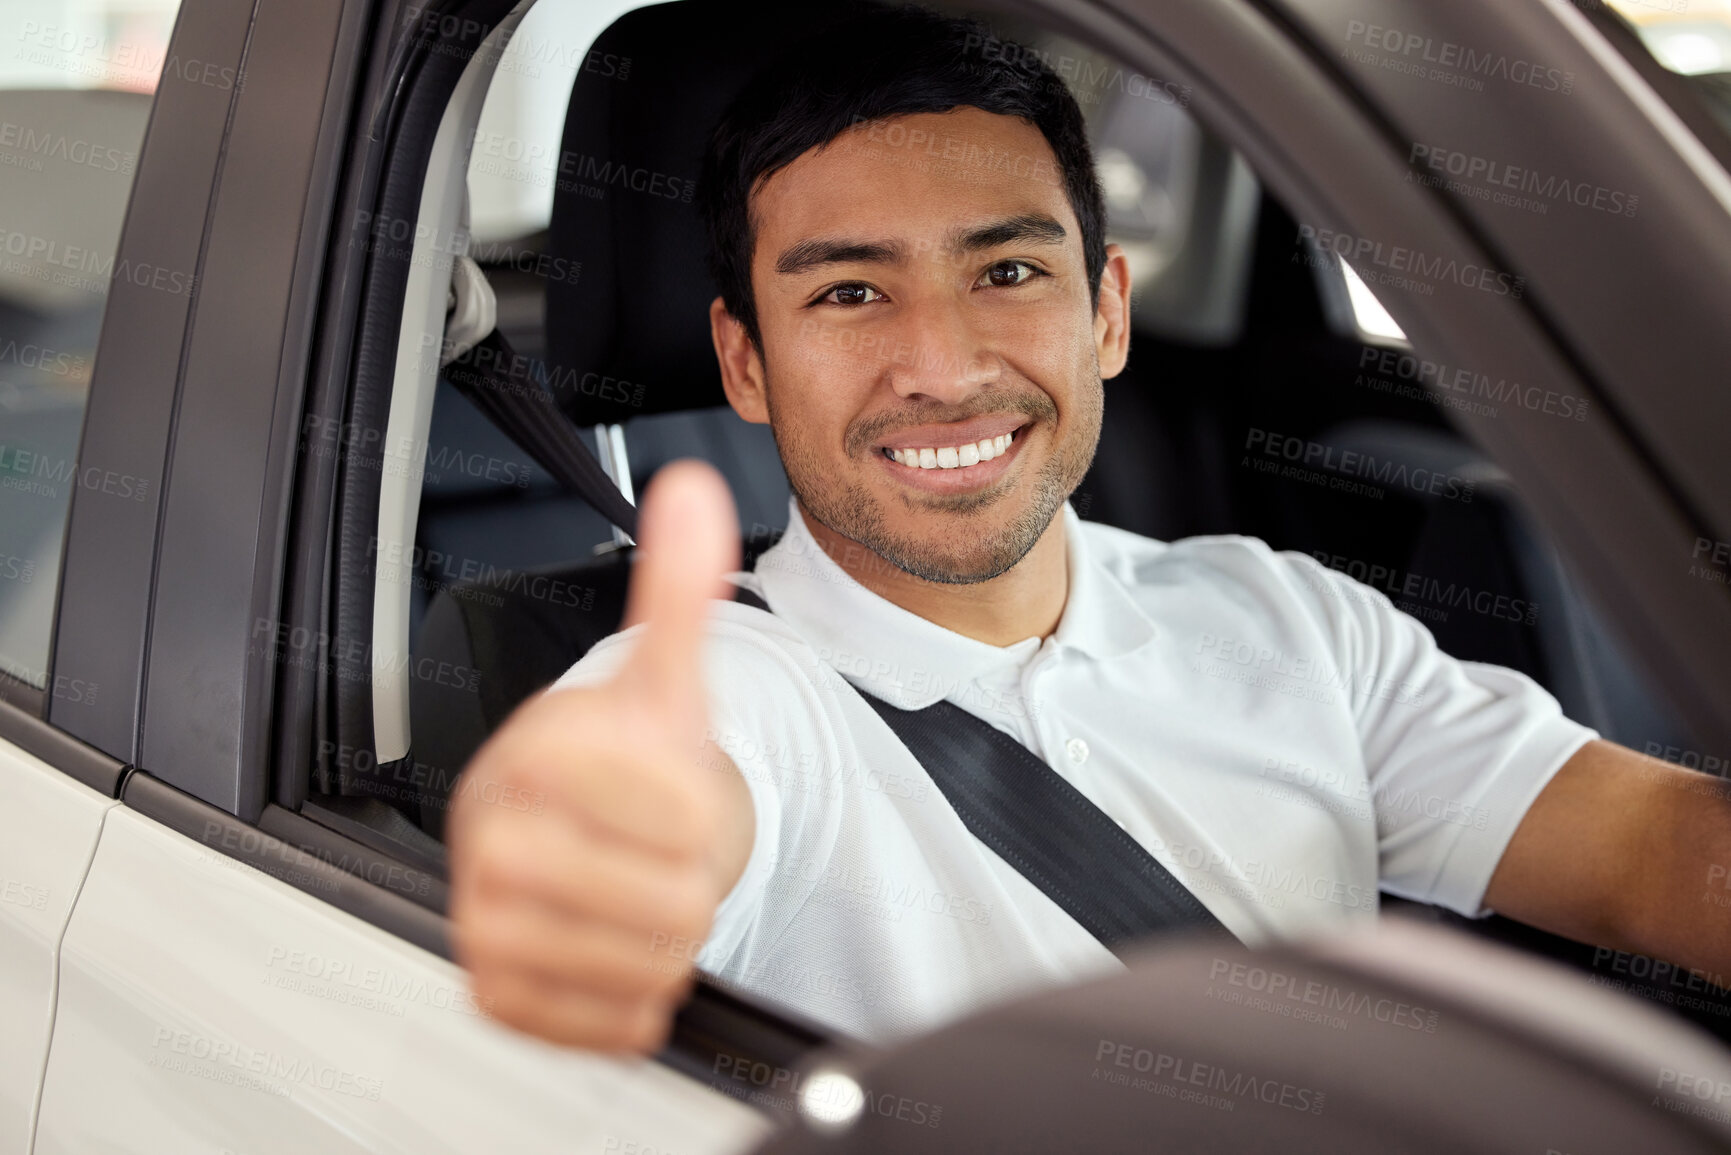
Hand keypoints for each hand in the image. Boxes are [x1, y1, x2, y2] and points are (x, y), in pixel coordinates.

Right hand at [448, 460, 750, 1052]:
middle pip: (665, 898)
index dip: (701, 811)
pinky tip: (620, 947)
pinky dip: (639, 997)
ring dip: (670, 940)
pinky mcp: (495, 991)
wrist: (587, 838)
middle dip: (692, 882)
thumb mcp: (666, 679)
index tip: (674, 793)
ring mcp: (482, 920)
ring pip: (645, 963)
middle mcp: (490, 839)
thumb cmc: (628, 767)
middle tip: (664, 856)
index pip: (673, 809)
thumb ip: (678, 590)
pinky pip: (610, 1021)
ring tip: (643, 896)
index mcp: (531, 754)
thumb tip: (691, 491)